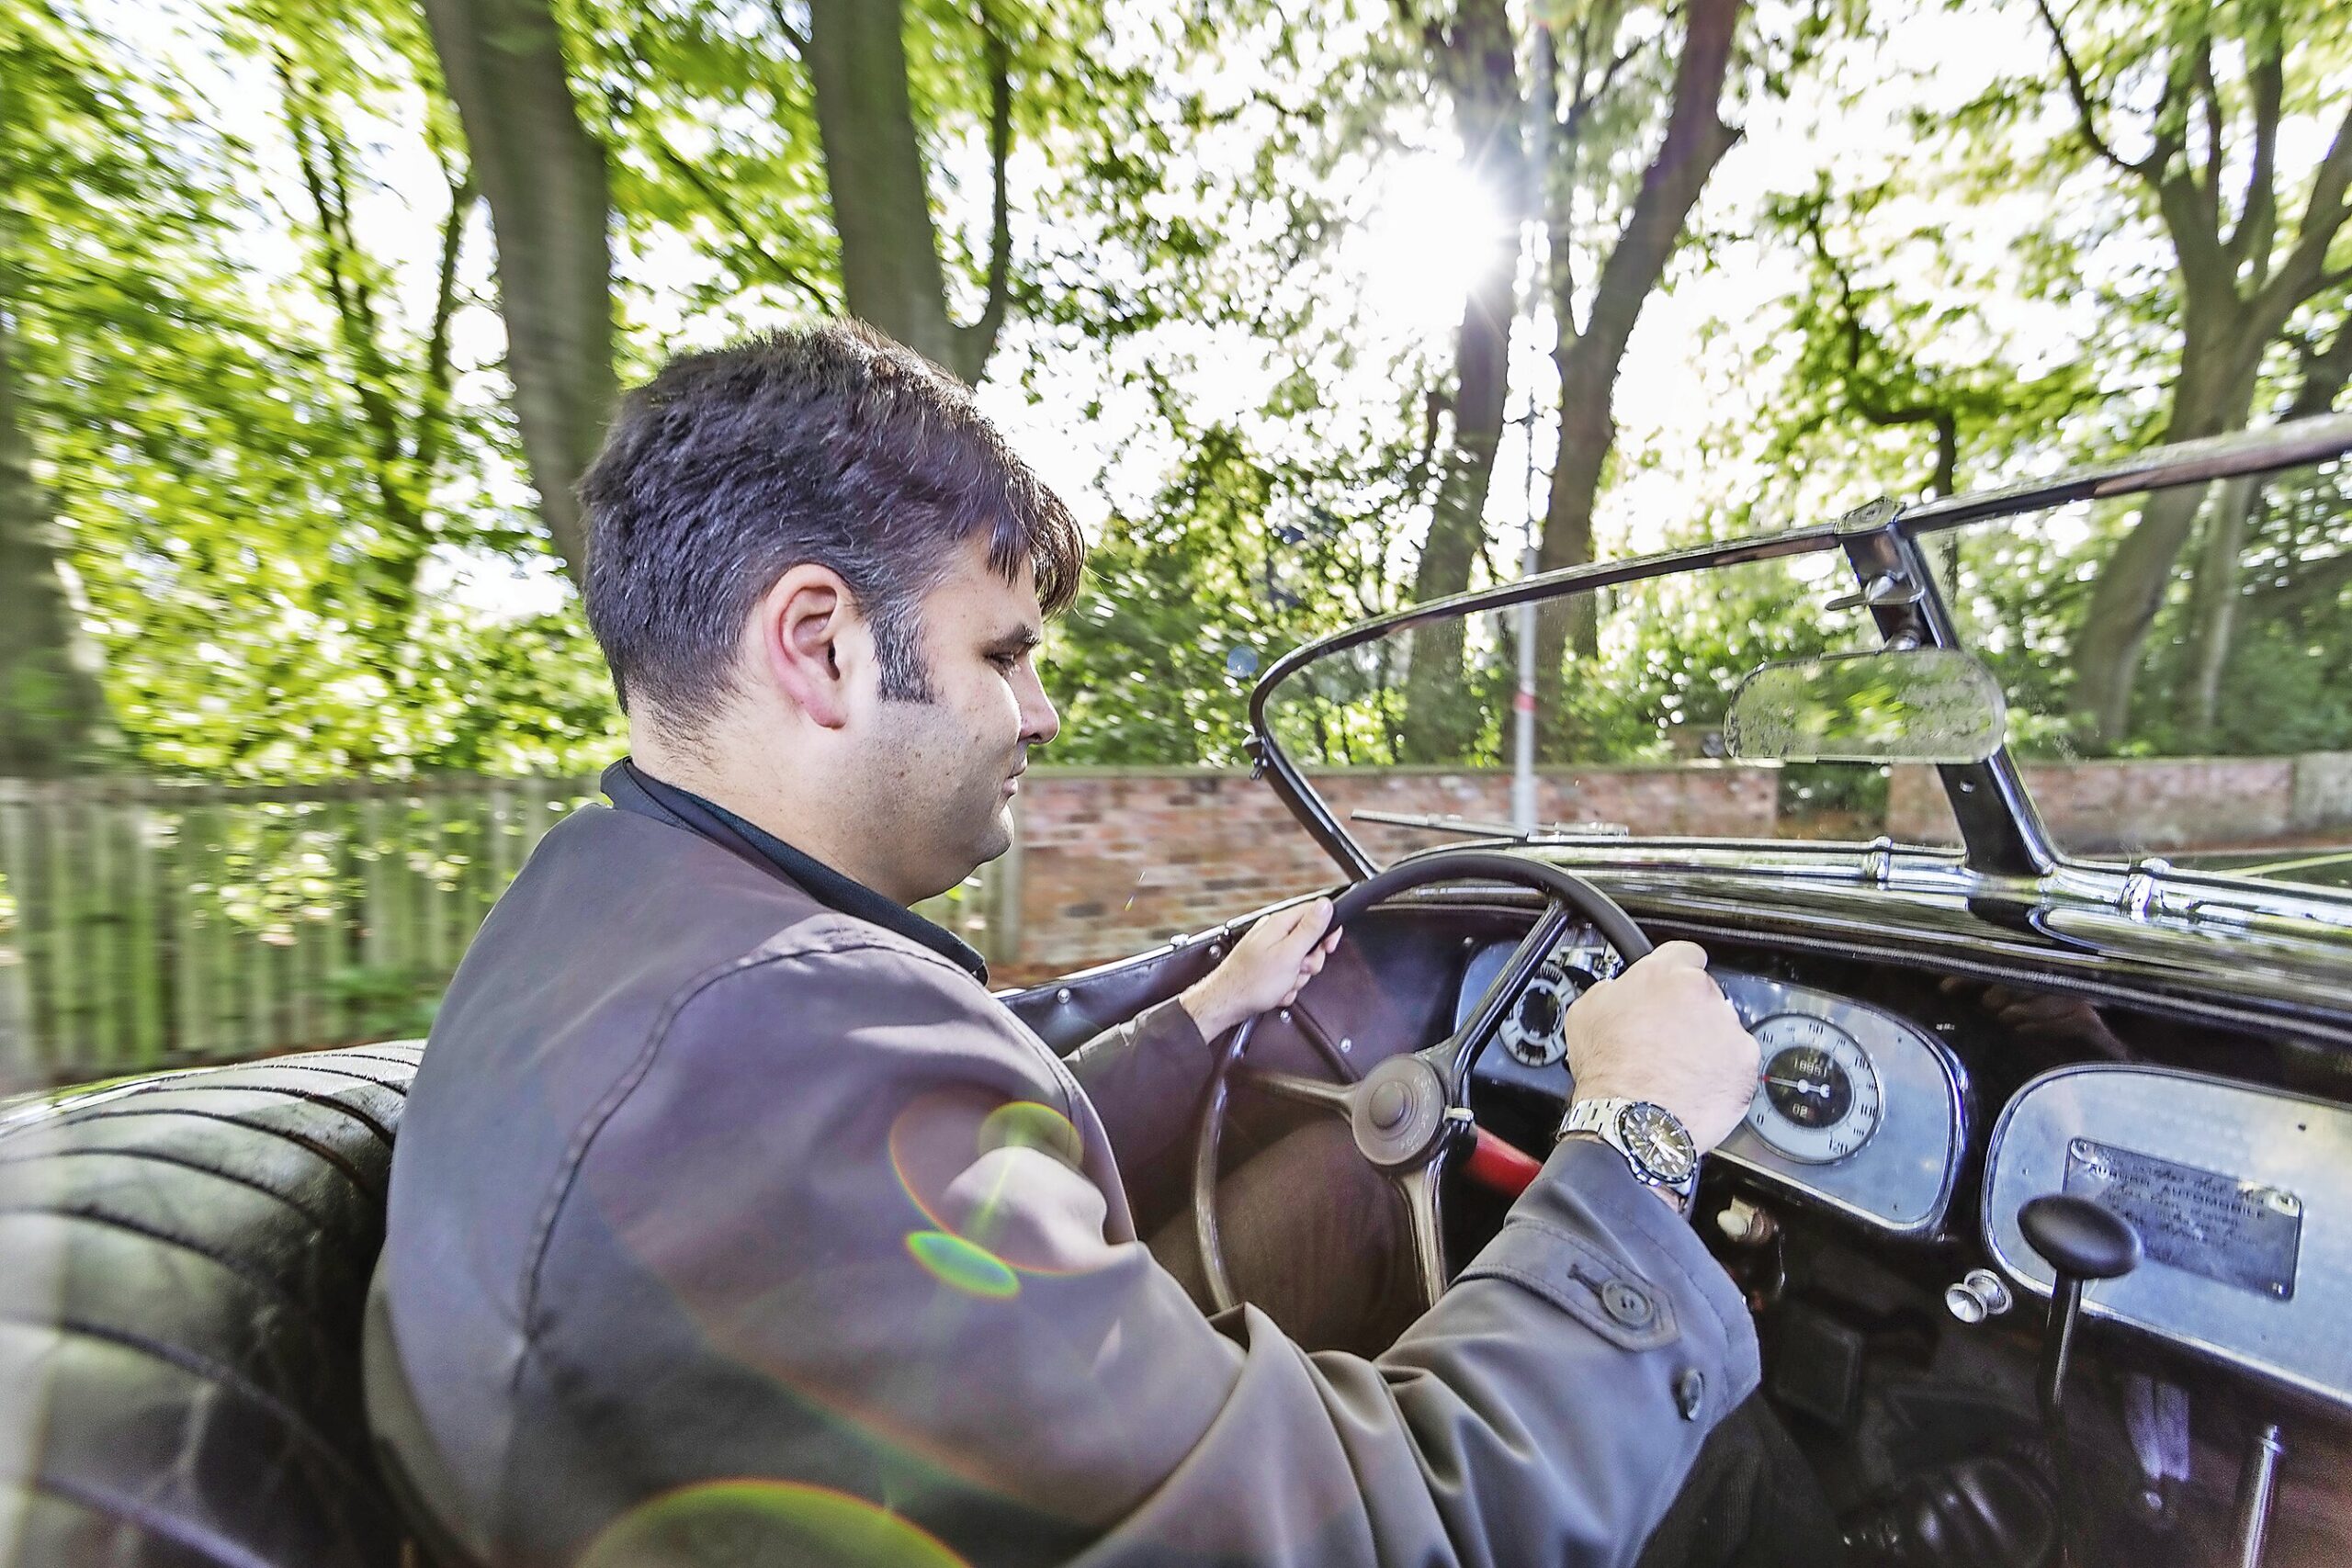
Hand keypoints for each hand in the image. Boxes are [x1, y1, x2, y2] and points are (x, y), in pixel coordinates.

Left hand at [1180, 898, 1341, 1039]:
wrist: (1226, 1003)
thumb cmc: (1251, 981)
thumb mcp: (1289, 954)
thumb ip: (1310, 929)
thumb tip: (1325, 904)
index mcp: (1280, 924)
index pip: (1315, 913)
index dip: (1327, 930)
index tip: (1328, 946)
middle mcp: (1273, 934)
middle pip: (1310, 942)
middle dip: (1309, 962)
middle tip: (1298, 969)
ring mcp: (1269, 951)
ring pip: (1300, 963)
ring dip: (1296, 978)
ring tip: (1283, 983)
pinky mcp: (1266, 967)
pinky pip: (1288, 975)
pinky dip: (1285, 986)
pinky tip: (1275, 990)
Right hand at [1562, 941, 1758, 1154]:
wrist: (1634, 1121)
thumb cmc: (1609, 1073)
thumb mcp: (1586, 1014)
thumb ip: (1612, 990)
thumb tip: (1619, 990)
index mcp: (1661, 975)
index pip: (1682, 952)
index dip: (1674, 971)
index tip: (1671, 987)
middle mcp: (1700, 993)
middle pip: (1703, 993)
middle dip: (1688, 1012)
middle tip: (1666, 1040)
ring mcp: (1727, 1026)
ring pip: (1721, 1026)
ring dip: (1707, 1041)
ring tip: (1679, 1069)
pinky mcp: (1745, 1060)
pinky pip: (1737, 1058)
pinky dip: (1723, 1069)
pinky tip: (1697, 1084)